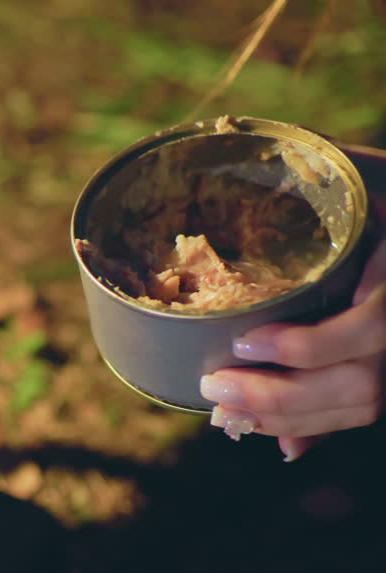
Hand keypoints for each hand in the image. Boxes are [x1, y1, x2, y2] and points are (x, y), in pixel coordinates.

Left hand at [200, 146, 385, 460]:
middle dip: (281, 395)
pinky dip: (309, 426)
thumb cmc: (382, 187)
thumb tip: (233, 134)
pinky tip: (261, 428)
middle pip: (361, 383)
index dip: (307, 347)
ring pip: (361, 405)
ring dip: (285, 417)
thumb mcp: (362, 171)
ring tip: (223, 407)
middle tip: (213, 385)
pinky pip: (361, 413)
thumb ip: (312, 169)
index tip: (244, 341)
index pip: (372, 327)